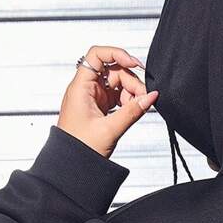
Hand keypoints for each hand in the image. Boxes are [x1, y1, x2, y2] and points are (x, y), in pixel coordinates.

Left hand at [56, 44, 158, 159]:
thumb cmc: (79, 150)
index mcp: (81, 87)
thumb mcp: (110, 129)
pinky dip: (127, 101)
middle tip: (142, 97)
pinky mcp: (99, 107)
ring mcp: (92, 97)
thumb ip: (133, 111)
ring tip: (137, 107)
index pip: (97, 55)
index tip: (135, 64)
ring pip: (117, 83)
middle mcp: (85, 89)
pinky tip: (132, 110)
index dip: (117, 54)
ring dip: (131, 93)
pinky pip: (117, 96)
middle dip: (130, 81)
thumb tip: (151, 97)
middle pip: (112, 70)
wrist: (71, 168)